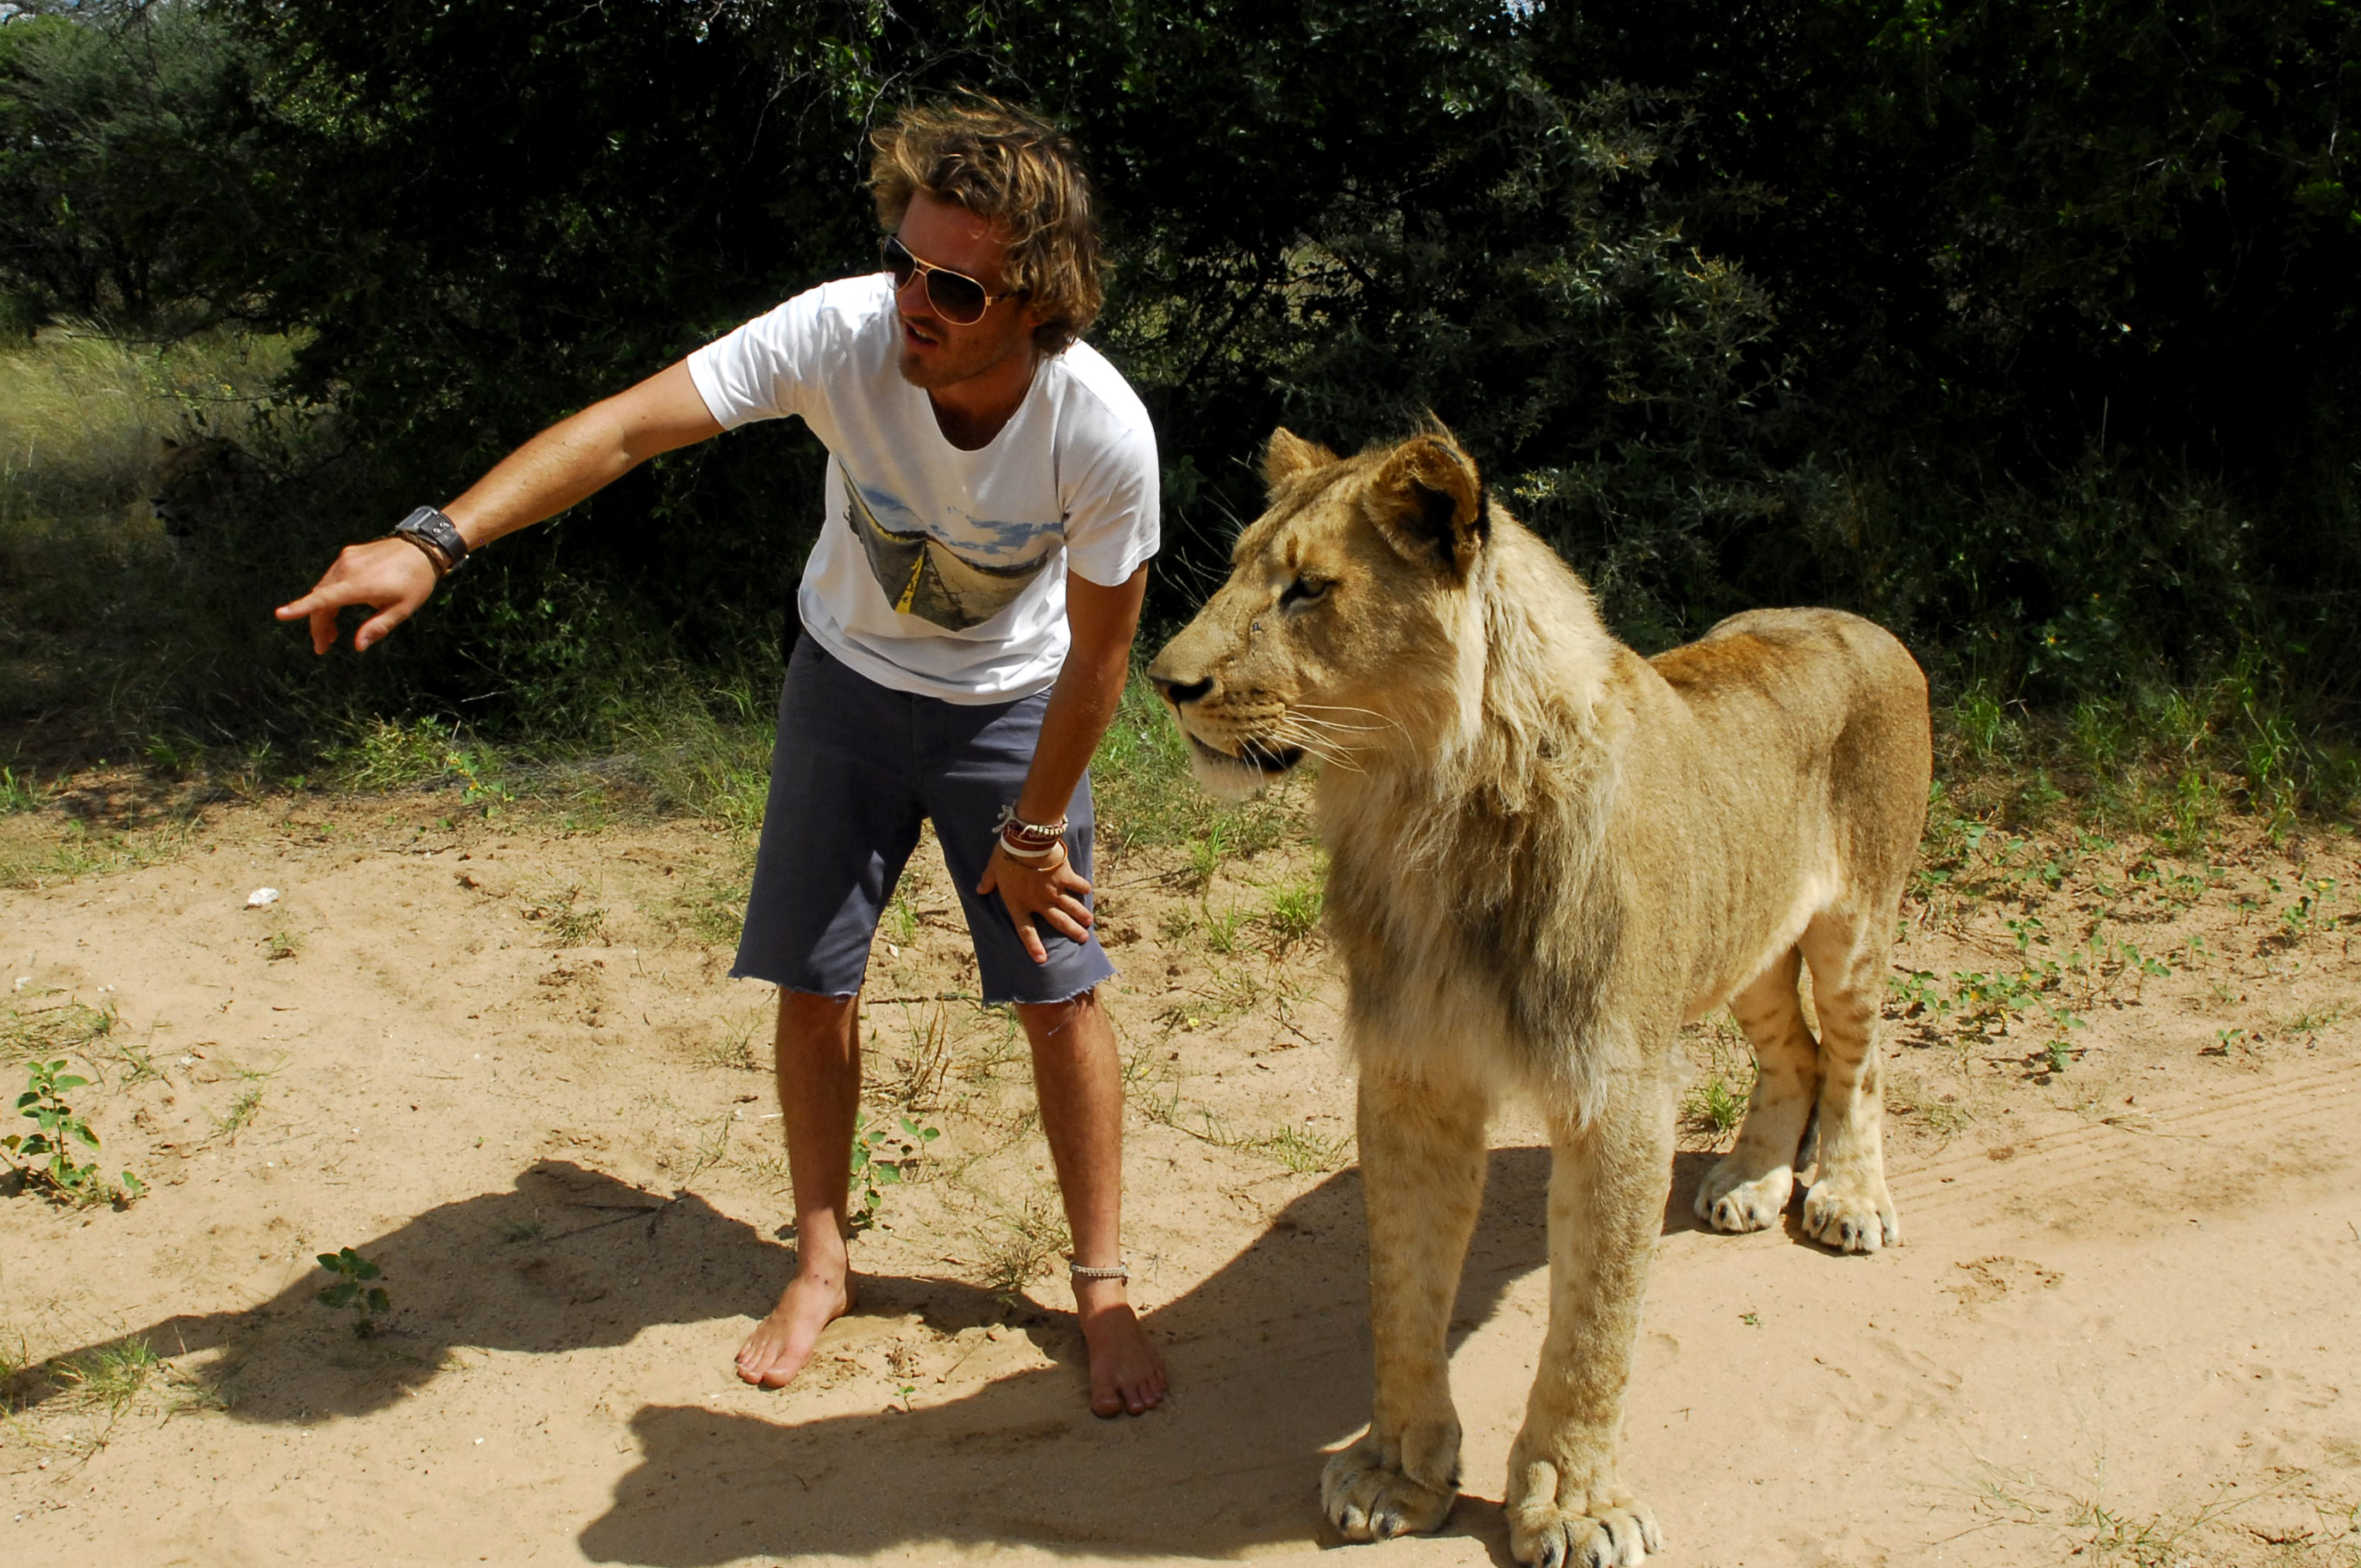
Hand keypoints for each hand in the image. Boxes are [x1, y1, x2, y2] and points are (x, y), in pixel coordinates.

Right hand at [275, 538, 439, 653]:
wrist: (423, 547)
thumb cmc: (416, 581)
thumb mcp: (402, 609)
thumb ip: (377, 627)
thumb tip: (357, 646)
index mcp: (359, 585)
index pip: (324, 599)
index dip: (301, 608)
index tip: (281, 615)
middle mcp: (347, 569)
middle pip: (320, 599)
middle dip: (318, 625)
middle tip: (323, 647)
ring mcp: (346, 559)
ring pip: (324, 589)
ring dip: (323, 611)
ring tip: (331, 634)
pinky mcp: (348, 554)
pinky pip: (332, 578)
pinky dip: (330, 595)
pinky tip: (338, 608)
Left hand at [977, 841, 1094, 963]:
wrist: (1027, 842)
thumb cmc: (1007, 856)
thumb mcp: (993, 869)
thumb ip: (987, 881)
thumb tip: (979, 890)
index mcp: (1019, 903)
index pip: (1025, 930)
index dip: (1033, 946)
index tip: (1042, 959)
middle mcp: (1039, 902)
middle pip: (1058, 921)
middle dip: (1071, 931)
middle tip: (1083, 939)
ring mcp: (1054, 891)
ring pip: (1071, 907)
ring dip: (1081, 915)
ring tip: (1089, 923)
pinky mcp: (1065, 877)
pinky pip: (1076, 885)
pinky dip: (1082, 888)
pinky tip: (1088, 891)